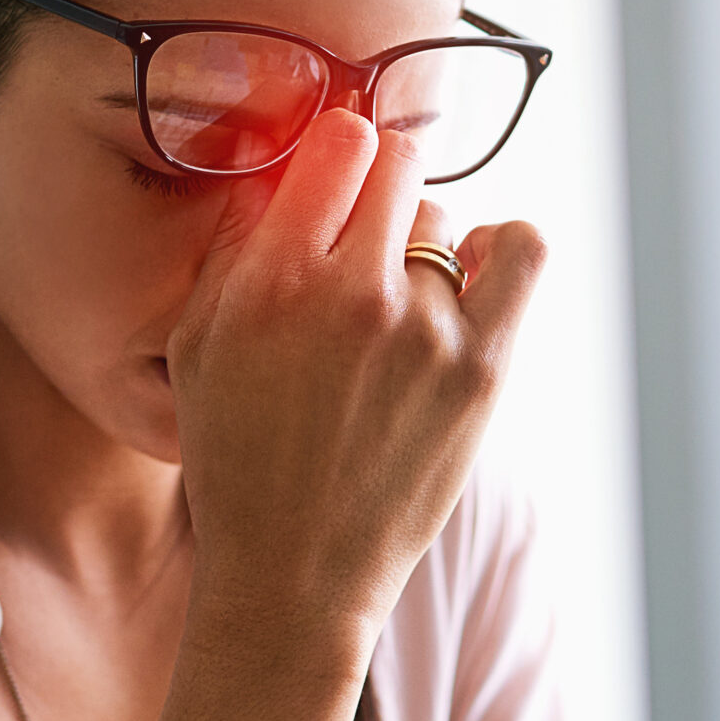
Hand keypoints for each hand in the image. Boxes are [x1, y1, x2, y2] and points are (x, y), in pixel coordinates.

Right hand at [167, 109, 543, 648]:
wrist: (294, 578)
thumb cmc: (238, 464)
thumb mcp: (197, 349)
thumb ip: (234, 247)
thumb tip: (282, 167)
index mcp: (272, 281)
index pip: (337, 142)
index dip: (336, 157)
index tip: (331, 189)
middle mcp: (351, 293)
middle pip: (395, 165)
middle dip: (373, 194)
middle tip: (357, 248)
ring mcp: (424, 330)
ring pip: (442, 223)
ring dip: (418, 252)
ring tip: (391, 314)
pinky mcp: (480, 369)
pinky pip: (522, 253)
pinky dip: (504, 246)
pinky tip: (475, 269)